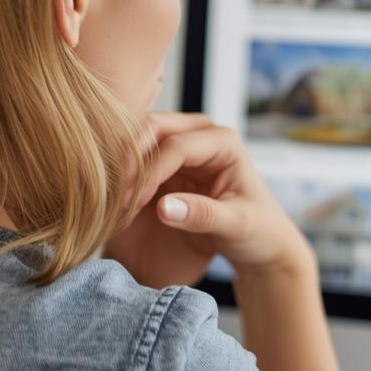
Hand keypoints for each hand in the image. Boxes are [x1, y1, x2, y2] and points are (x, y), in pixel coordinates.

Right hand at [103, 113, 312, 288]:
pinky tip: (113, 199)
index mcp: (223, 142)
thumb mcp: (237, 226)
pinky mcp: (163, 163)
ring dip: (122, 164)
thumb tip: (164, 207)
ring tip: (113, 199)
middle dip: (130, 159)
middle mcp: (199, 134)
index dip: (152, 172)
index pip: (178, 146)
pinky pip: (134, 158)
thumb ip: (203, 216)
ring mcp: (179, 145)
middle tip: (116, 195)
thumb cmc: (256, 231)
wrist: (257, 243)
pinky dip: (121, 173)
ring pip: (138, 138)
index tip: (134, 204)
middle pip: (153, 128)